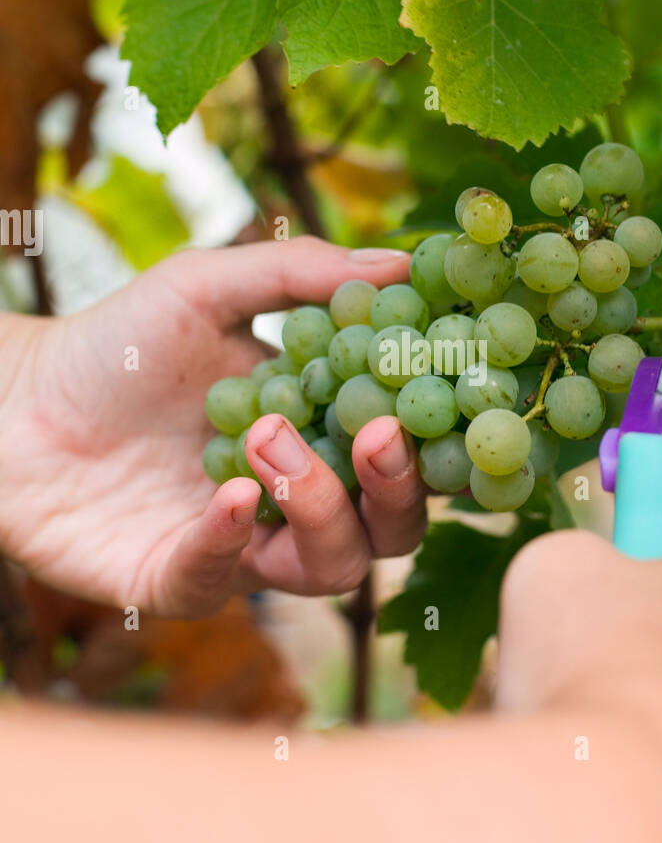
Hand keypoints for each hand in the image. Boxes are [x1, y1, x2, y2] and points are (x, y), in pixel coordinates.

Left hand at [0, 238, 425, 613]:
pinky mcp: (179, 583)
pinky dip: (233, 542)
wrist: (10, 400)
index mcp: (318, 432)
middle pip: (390, 529)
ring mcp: (242, 549)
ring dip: (318, 507)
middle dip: (396, 489)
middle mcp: (294, 500)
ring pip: (330, 569)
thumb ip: (300, 274)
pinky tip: (229, 494)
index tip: (437, 388)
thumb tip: (404, 259)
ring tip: (268, 438)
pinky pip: (226, 584)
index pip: (405, 453)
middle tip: (376, 434)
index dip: (434, 435)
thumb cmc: (113, 344)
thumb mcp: (205, 286)